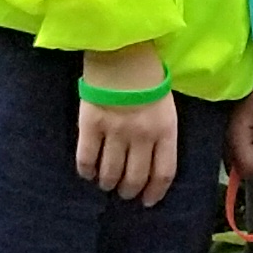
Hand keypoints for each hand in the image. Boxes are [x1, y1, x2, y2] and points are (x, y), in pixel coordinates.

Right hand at [74, 44, 176, 201]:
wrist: (122, 50)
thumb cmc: (147, 77)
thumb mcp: (166, 106)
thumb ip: (162, 133)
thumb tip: (152, 162)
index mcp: (165, 130)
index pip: (163, 172)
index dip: (154, 192)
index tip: (147, 201)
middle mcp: (142, 135)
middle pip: (135, 177)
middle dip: (129, 191)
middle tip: (124, 193)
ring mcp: (115, 131)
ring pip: (110, 172)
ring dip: (108, 183)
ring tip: (106, 184)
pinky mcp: (90, 124)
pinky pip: (86, 158)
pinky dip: (86, 170)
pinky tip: (87, 172)